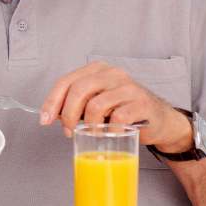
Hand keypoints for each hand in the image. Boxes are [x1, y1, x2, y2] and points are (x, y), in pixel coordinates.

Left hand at [39, 61, 192, 150]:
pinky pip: (117, 119)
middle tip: (69, 131)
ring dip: (89, 125)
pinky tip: (111, 135)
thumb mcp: (97, 103)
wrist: (159, 121)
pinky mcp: (141, 103)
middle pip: (79, 90)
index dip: (52, 102)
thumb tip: (50, 116)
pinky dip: (109, 131)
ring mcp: (128, 87)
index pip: (66, 81)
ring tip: (92, 134)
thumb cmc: (124, 112)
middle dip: (68, 114)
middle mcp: (112, 73)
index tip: (45, 120)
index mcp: (97, 70)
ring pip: (96, 105)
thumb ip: (76, 105)